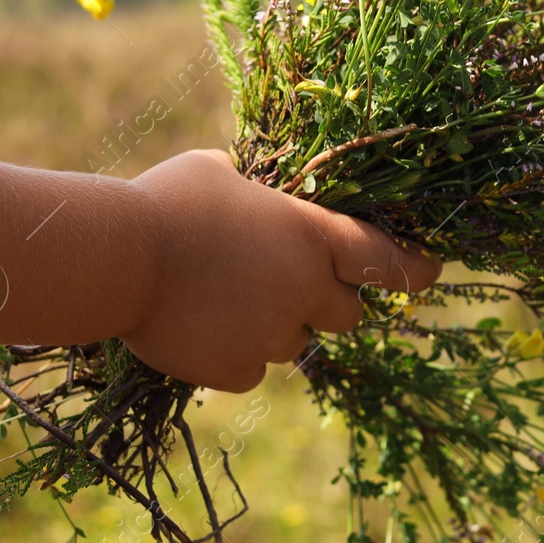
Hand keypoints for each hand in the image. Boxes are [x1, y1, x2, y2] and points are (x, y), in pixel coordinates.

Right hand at [124, 149, 439, 391]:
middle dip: (326, 301)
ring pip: (294, 342)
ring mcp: (272, 336)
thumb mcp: (220, 171)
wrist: (113, 260)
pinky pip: (251, 369)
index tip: (430, 271)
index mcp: (311, 237)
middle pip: (347, 314)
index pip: (384, 259)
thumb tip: (253, 192)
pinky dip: (235, 354)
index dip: (412, 268)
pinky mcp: (236, 371)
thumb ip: (257, 192)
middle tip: (287, 284)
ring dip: (274, 326)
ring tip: (222, 298)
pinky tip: (198, 326)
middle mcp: (305, 290)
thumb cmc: (167, 201)